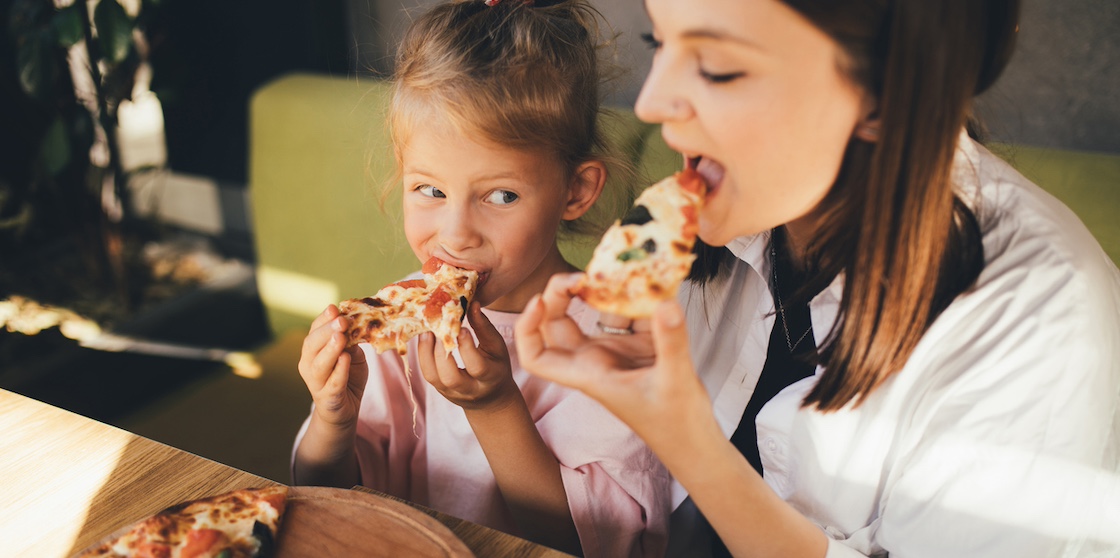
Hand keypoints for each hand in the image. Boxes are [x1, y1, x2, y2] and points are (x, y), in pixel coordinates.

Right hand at [297, 305, 368, 427]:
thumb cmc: (346, 377)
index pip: (314, 331)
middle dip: (326, 331)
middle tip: (341, 320)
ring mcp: (316, 382)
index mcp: (312, 351)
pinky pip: (333, 382)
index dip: (323, 319)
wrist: (344, 410)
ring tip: (340, 337)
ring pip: (320, 364)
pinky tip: (345, 359)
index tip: (334, 308)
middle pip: (312, 345)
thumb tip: (358, 321)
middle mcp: (309, 365)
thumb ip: (351, 340)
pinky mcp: (328, 397)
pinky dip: (339, 370)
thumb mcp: (351, 354)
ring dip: (330, 349)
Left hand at [417, 301, 520, 410]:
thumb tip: (472, 304)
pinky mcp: (439, 390)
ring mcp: (452, 392)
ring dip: (425, 353)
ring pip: (433, 377)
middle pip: (451, 377)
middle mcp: (470, 389)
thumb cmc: (496, 365)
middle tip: (437, 329)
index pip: (477, 366)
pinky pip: (427, 374)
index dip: (466, 347)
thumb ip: (484, 328)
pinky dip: (423, 355)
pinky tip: (424, 338)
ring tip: (426, 332)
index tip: (460, 327)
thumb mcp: (497, 347)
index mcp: (490, 377)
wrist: (490, 398)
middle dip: (441, 353)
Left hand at [514, 273, 712, 454]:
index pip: (536, 356)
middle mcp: (595, 360)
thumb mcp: (674, 380)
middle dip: (562, 294)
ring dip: (602, 290)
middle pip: (558, 323)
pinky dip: (637, 298)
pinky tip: (650, 282)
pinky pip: (629, 313)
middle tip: (585, 275)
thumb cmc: (676, 424)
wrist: (694, 441)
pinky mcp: (638, 346)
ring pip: (594, 313)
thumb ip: (671, 341)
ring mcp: (615, 351)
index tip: (540, 300)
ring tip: (618, 269)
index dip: (528, 327)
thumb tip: (665, 303)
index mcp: (588, 374)